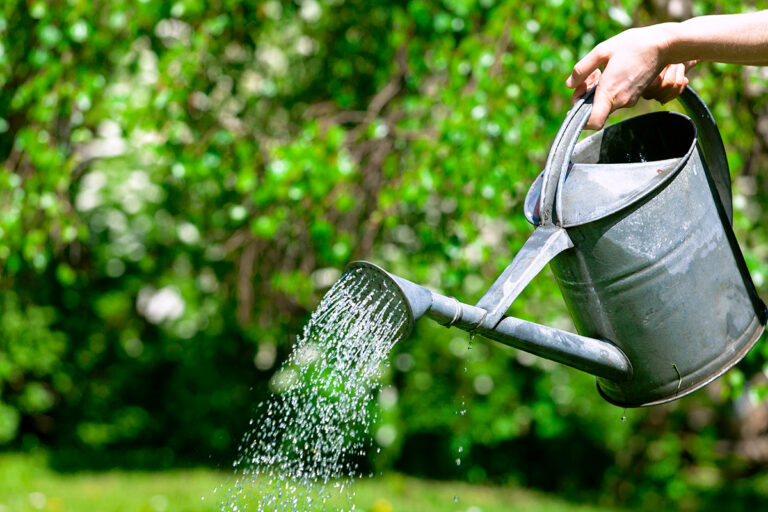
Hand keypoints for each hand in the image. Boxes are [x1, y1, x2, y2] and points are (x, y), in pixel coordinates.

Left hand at [566, 25, 692, 128]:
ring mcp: (629, 100)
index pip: (593, 122)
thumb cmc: (632, 45)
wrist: (663, 45)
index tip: (575, 105)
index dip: (580, 119)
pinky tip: (610, 72)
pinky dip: (607, 90)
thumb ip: (582, 69)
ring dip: (595, 91)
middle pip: (593, 111)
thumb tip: (569, 85)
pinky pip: (614, 99)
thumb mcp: (602, 50)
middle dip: (584, 96)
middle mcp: (620, 101)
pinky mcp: (634, 96)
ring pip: (603, 104)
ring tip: (601, 70)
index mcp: (610, 92)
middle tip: (589, 76)